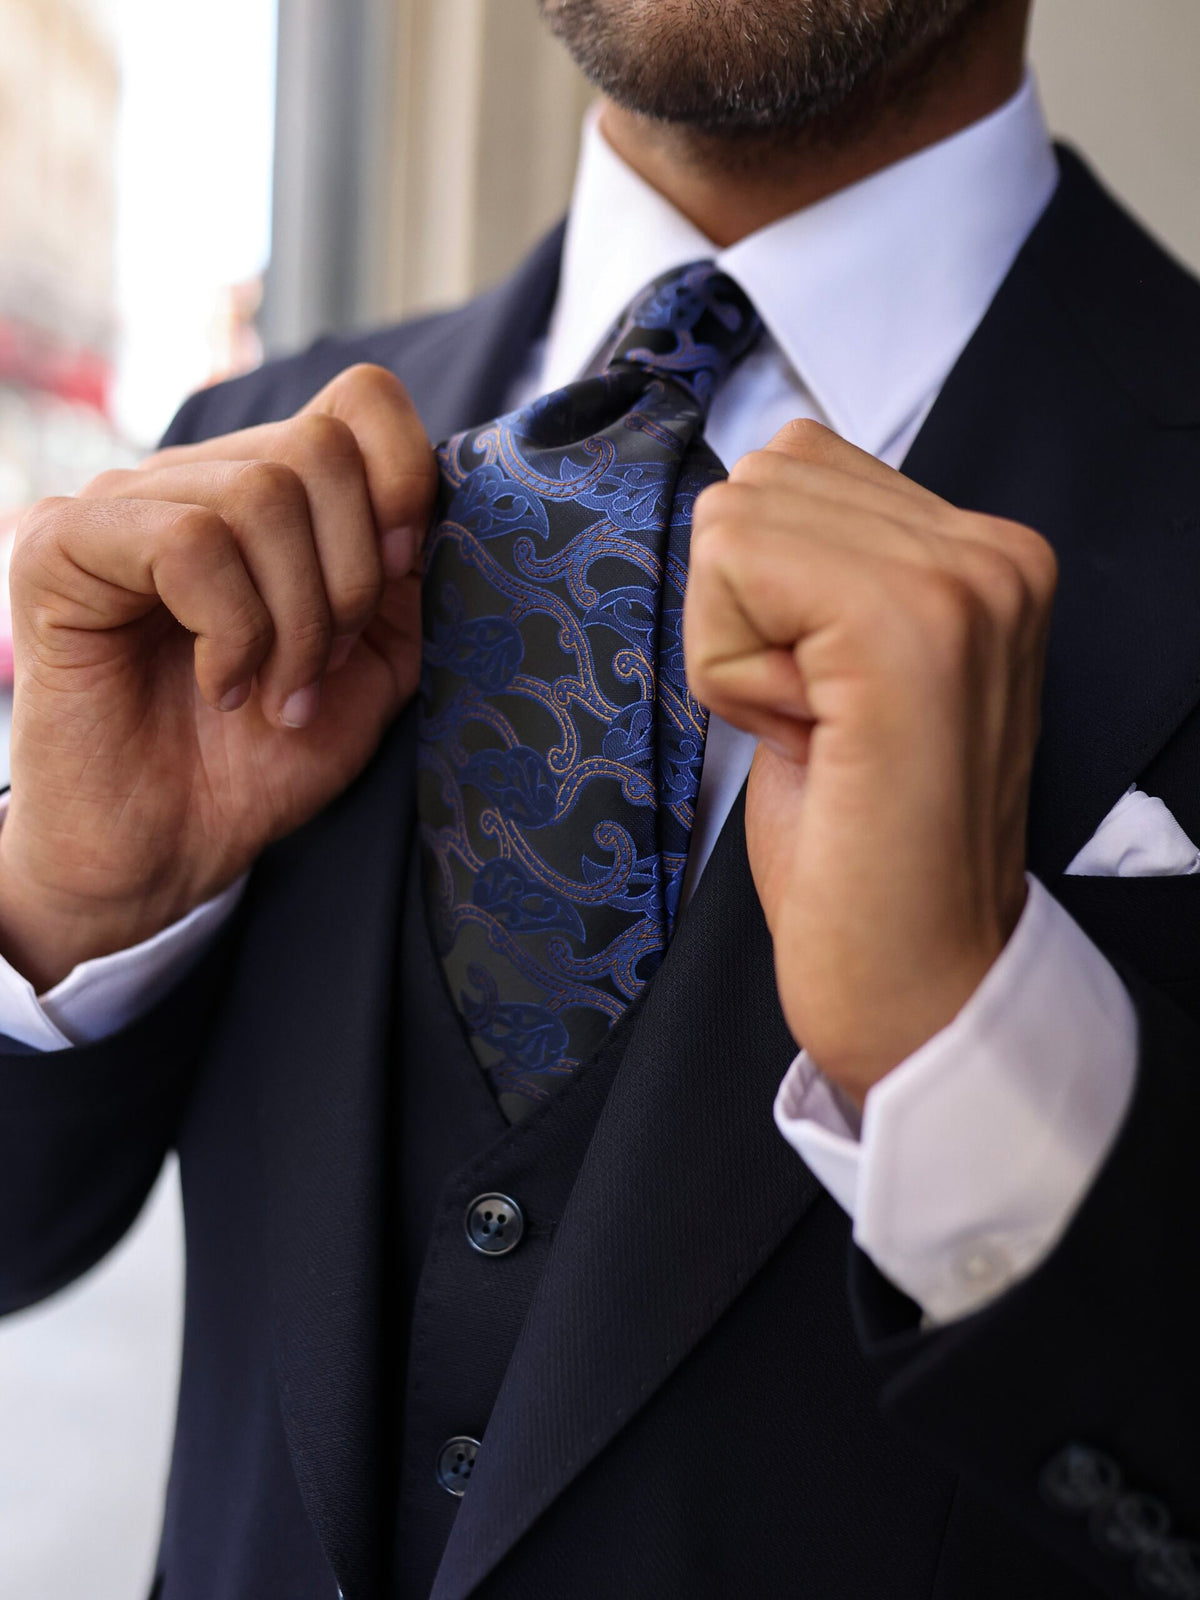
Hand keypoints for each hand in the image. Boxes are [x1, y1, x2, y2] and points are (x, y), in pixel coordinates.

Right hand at [0, 364, 436, 990]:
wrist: (167, 852)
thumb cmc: (261, 763)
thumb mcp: (375, 668)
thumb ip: (408, 580)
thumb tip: (437, 501)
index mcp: (271, 492)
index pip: (360, 401)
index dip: (403, 478)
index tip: (399, 574)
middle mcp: (194, 478)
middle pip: (319, 449)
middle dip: (349, 579)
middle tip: (320, 668)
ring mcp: (123, 505)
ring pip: (259, 496)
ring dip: (294, 621)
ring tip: (273, 693)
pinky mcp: (60, 546)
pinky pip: (189, 542)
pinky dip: (231, 630)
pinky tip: (221, 686)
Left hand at [684, 420, 1056, 1103]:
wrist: (913, 974)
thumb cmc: (862, 842)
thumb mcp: (844, 671)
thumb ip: (825, 571)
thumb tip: (744, 496)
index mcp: (986, 556)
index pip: (799, 463)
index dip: (767, 593)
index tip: (829, 698)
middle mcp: (993, 552)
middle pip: (759, 482)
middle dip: (745, 612)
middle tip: (819, 721)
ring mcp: (960, 583)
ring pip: (737, 522)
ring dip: (737, 642)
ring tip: (818, 730)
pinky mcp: (905, 628)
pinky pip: (734, 568)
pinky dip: (730, 669)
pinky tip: (806, 738)